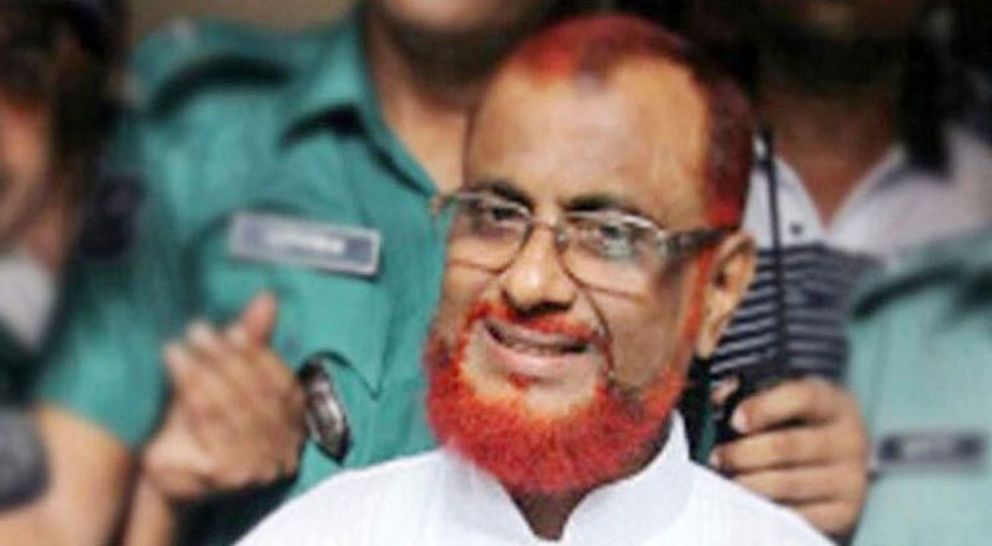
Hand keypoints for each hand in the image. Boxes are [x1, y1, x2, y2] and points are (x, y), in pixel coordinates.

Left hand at [141, 293, 306, 504]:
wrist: (166, 471)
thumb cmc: (199, 420)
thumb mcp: (228, 376)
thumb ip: (254, 340)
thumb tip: (268, 297)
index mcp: (295, 426)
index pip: (283, 385)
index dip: (259, 354)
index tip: (231, 329)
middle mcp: (286, 452)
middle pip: (258, 397)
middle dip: (227, 359)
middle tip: (198, 330)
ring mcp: (261, 470)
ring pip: (234, 408)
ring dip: (206, 371)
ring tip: (181, 346)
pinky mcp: (230, 478)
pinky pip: (212, 426)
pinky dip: (193, 392)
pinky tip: (178, 370)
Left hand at [709, 377, 868, 540]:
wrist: (842, 462)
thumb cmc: (803, 424)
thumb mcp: (790, 400)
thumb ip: (754, 394)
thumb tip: (717, 398)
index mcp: (835, 404)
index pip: (802, 398)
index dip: (763, 408)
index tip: (735, 420)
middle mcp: (850, 440)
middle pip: (786, 446)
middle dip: (742, 453)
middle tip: (717, 458)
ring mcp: (851, 479)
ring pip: (785, 484)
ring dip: (747, 483)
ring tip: (725, 480)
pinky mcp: (844, 512)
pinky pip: (795, 515)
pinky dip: (765, 509)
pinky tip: (748, 502)